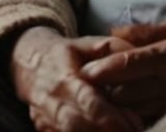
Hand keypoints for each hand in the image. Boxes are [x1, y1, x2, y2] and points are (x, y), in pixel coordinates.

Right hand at [11, 26, 142, 131]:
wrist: (30, 64)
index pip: (88, 101)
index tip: (132, 123)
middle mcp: (51, 103)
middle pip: (78, 125)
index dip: (109, 115)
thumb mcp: (90, 43)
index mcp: (64, 78)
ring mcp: (45, 120)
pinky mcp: (44, 130)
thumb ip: (114, 48)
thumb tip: (136, 55)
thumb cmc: (68, 53)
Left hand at [80, 20, 165, 121]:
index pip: (127, 64)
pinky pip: (149, 118)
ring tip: (101, 100)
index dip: (102, 69)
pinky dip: (135, 116)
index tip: (83, 71)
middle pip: (123, 93)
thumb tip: (114, 31)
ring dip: (116, 105)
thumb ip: (147, 31)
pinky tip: (127, 112)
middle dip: (104, 91)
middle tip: (86, 87)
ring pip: (133, 110)